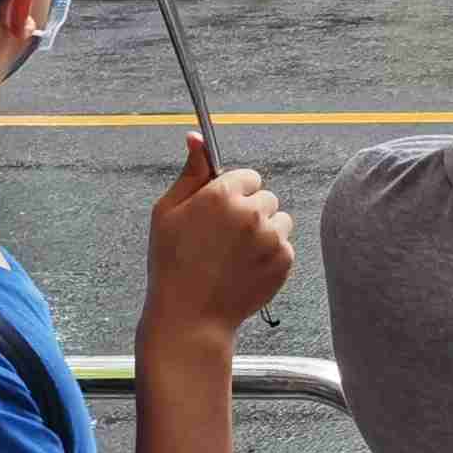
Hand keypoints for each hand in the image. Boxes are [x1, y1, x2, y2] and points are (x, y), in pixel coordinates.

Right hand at [145, 135, 293, 339]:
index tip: (220, 212)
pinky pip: (285, 244)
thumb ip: (190, 172)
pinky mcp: (284, 259)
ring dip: (264, 231)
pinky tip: (245, 267)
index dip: (233, 193)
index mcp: (221, 195)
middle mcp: (251, 211)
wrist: (190, 316)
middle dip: (249, 211)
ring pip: (278, 219)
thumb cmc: (172, 263)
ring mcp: (271, 236)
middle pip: (265, 196)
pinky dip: (270, 254)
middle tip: (224, 237)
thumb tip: (196, 137)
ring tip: (235, 254)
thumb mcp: (167, 212)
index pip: (247, 176)